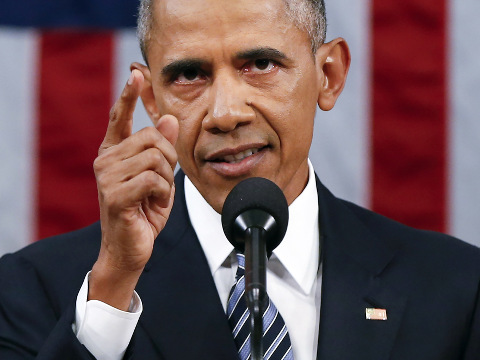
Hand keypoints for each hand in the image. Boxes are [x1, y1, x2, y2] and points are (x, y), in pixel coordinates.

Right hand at [89, 69, 178, 309]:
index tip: (136, 74)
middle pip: (151, 137)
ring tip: (157, 196)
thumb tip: (168, 119)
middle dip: (168, 159)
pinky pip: (154, 179)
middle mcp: (106, 160)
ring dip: (166, 179)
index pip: (119, 118)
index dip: (128, 96)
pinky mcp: (115, 195)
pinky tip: (154, 205)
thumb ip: (160, 149)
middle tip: (163, 182)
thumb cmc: (144, 212)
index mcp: (114, 154)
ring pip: (155, 157)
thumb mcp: (158, 177)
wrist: (131, 248)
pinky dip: (164, 194)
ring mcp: (107, 177)